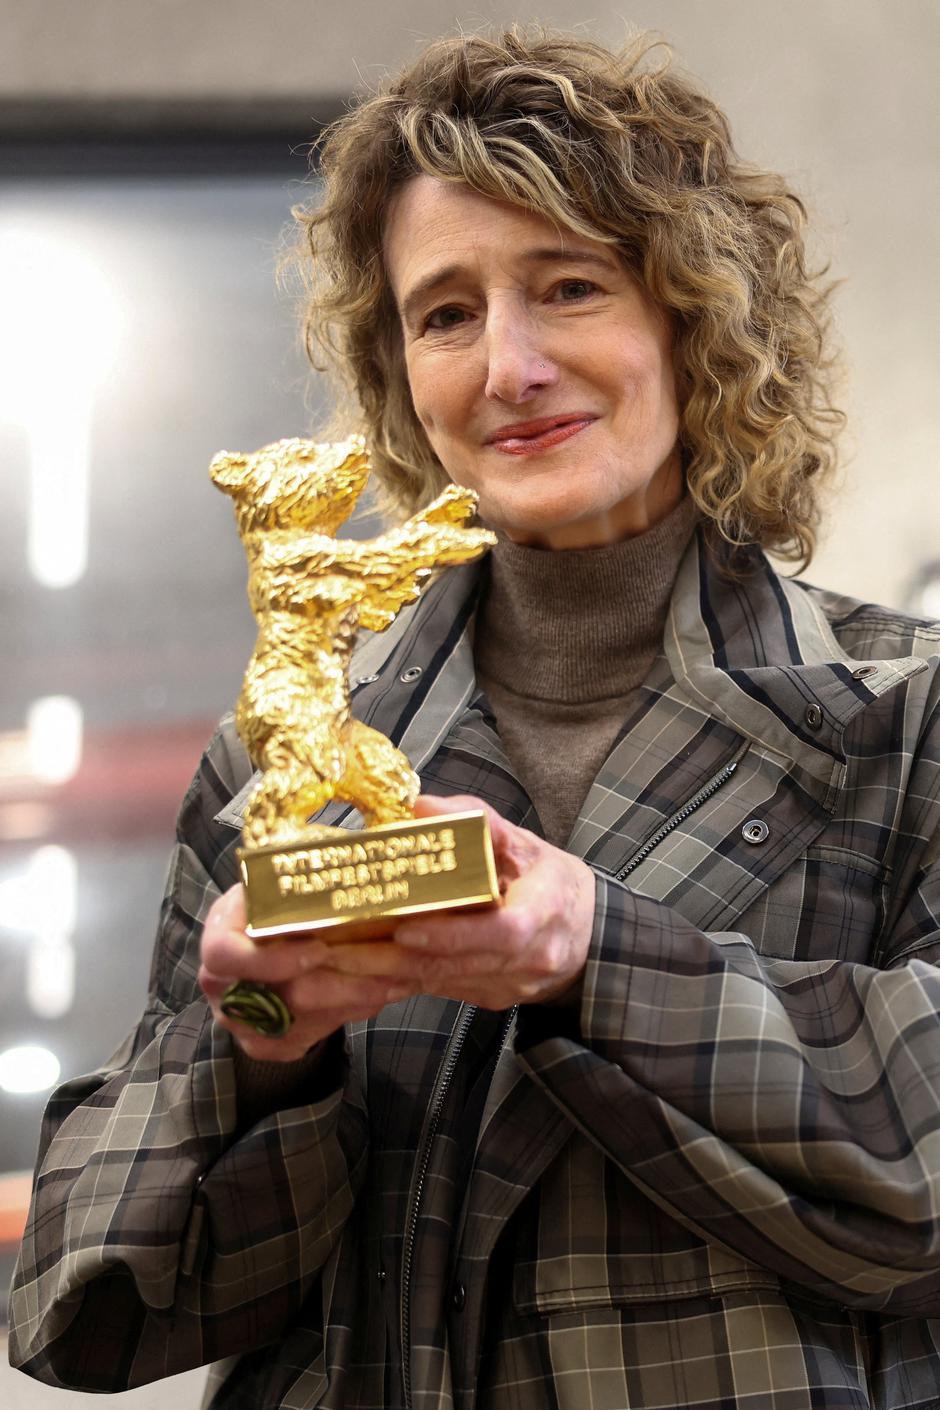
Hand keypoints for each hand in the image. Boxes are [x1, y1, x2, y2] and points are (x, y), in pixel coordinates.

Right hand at [198, 883, 409, 1061]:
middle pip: (263, 999)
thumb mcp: (295, 875)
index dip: (269, 959)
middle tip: (383, 977)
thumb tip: (362, 855)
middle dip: (332, 989)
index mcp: (221, 929)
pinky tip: (374, 997)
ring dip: (345, 1006)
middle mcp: (219, 977)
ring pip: (286, 1026)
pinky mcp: (258, 1039)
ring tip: (392, 984)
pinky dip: (340, 1020)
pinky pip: (296, 1042)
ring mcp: (235, 1014)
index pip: (223, 953)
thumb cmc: (289, 897)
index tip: (320, 951)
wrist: (279, 934)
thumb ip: (316, 871)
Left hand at [320, 794, 595, 1008]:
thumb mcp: (524, 842)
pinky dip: (402, 982)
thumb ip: (477, 821)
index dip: (454, 934)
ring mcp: (511, 984)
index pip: (502, 933)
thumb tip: (422, 805)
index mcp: (545, 912)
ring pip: (444, 984)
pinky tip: (360, 975)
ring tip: (336, 963)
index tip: (407, 928)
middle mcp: (531, 958)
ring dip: (389, 976)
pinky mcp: (490, 997)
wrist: (585, 932)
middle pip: (459, 964)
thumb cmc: (549, 880)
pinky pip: (443, 992)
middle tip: (342, 951)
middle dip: (397, 960)